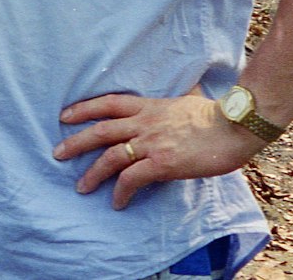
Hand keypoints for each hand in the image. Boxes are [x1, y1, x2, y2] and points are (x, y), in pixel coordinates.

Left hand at [51, 92, 267, 209]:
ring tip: (81, 187)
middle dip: (75, 142)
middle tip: (57, 154)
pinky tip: (117, 202)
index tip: (65, 115)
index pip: (108, 103)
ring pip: (110, 157)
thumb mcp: (190, 98)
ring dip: (92, 174)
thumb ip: (179, 98)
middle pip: (100, 130)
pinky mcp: (161, 163)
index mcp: (150, 106)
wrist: (235, 126)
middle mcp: (144, 123)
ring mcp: (151, 143)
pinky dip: (120, 191)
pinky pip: (131, 179)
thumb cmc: (218, 115)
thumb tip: (189, 89)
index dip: (83, 108)